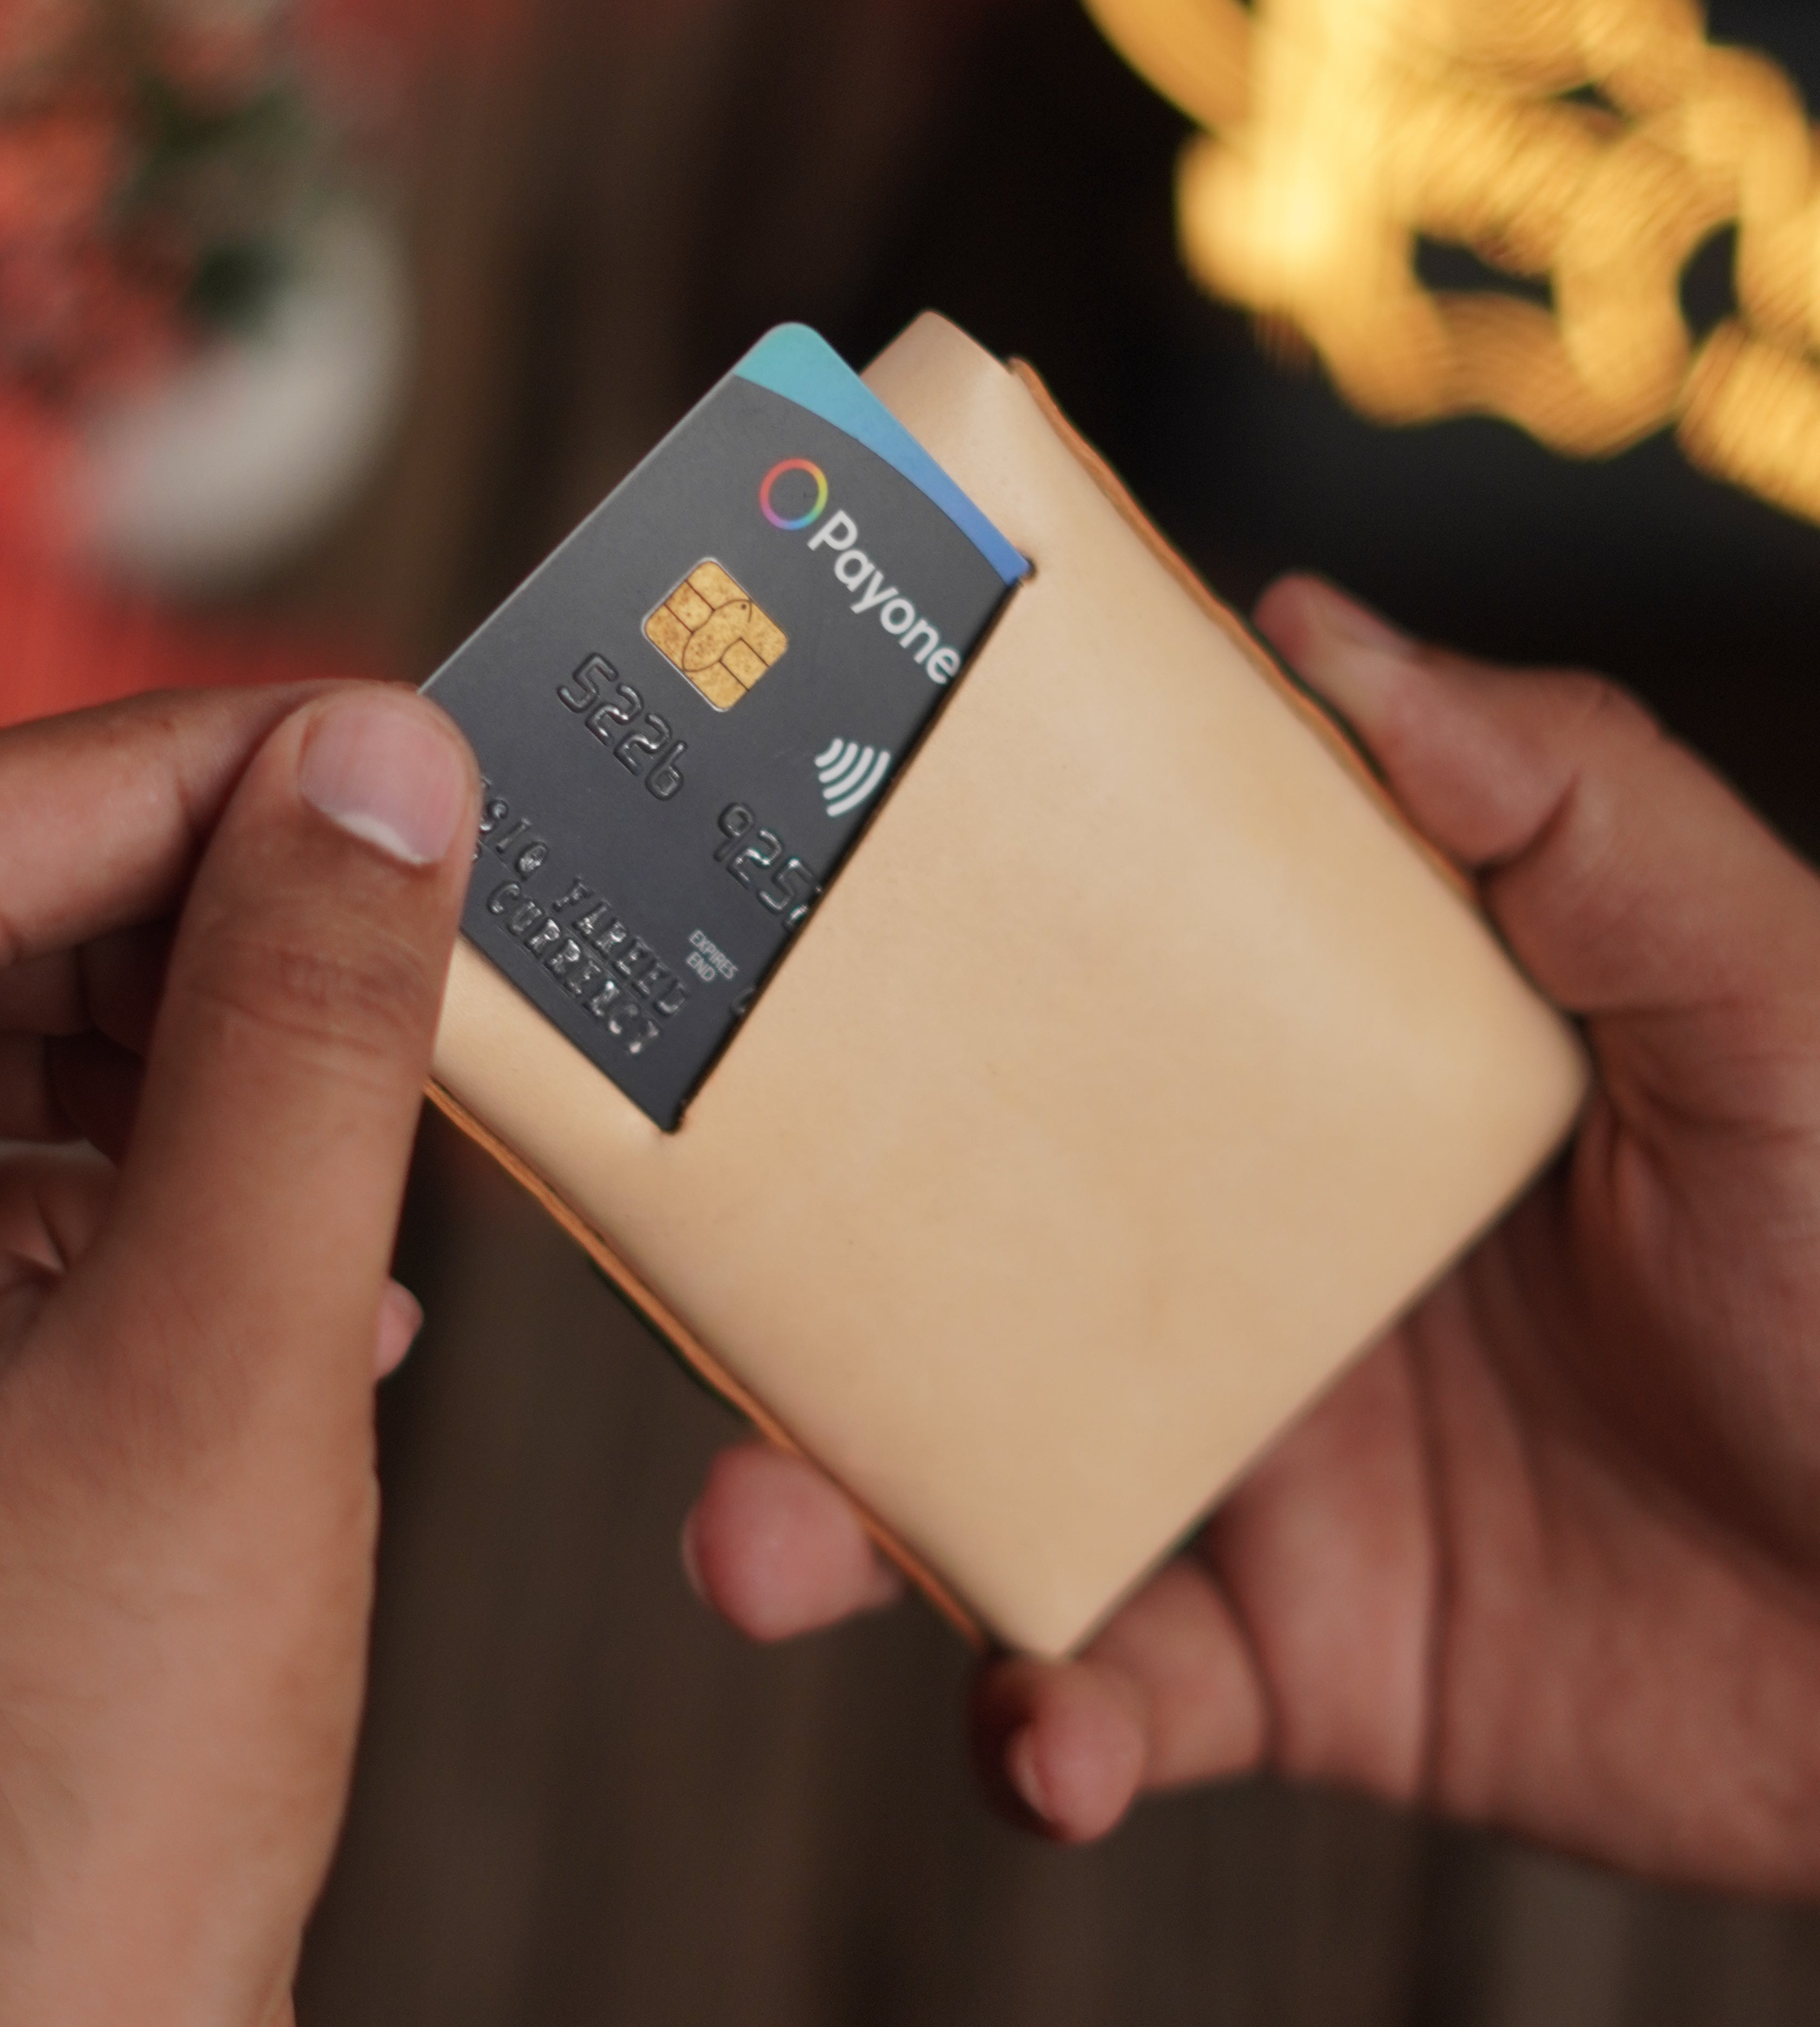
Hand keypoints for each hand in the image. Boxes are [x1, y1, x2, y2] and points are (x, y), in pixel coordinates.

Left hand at [0, 683, 474, 2023]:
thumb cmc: (49, 1812)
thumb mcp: (216, 1367)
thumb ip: (302, 1038)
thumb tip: (380, 777)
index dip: (171, 766)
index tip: (376, 750)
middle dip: (177, 887)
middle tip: (381, 889)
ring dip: (172, 1016)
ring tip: (347, 1073)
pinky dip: (144, 1147)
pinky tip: (288, 1226)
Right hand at [684, 576, 1819, 1896]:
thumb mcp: (1753, 992)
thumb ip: (1568, 807)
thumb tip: (1314, 625)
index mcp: (1299, 1078)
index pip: (1055, 983)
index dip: (893, 937)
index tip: (737, 887)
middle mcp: (1226, 1253)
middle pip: (943, 1231)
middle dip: (779, 1243)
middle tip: (658, 1242)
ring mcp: (1235, 1456)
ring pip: (957, 1467)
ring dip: (827, 1511)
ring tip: (754, 1548)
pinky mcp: (1276, 1657)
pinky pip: (1101, 1694)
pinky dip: (1040, 1729)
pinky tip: (1038, 1743)